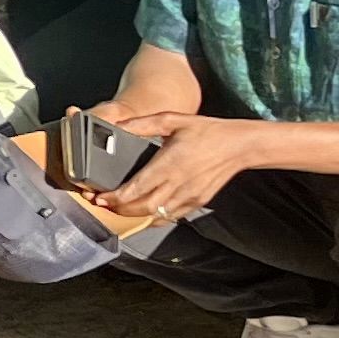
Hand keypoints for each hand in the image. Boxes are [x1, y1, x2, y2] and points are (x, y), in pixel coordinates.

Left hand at [106, 110, 263, 220]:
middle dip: (119, 210)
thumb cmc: (206, 131)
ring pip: (156, 216)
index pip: (137, 188)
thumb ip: (143, 124)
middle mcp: (179, 183)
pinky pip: (171, 217)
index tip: (100, 198)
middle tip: (103, 204)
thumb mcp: (172, 120)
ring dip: (134, 215)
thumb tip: (118, 126)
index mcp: (170, 163)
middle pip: (143, 208)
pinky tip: (143, 212)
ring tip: (118, 208)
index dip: (115, 198)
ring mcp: (189, 196)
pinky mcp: (197, 202)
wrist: (239, 145)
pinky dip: (154, 218)